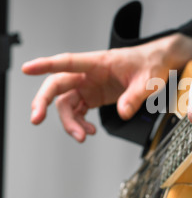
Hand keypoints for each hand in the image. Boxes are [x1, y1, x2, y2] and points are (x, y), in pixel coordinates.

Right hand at [22, 33, 191, 141]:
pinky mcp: (94, 95)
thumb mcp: (148, 81)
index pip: (68, 62)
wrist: (158, 64)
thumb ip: (135, 96)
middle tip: (36, 119)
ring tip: (82, 136)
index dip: (46, 65)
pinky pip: (78, 110)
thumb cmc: (151, 65)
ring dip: (69, 121)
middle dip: (44, 102)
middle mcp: (89, 74)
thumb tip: (123, 112)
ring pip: (67, 103)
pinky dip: (80, 122)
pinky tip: (89, 131)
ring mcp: (90, 85)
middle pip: (57, 85)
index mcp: (99, 63)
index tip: (28, 69)